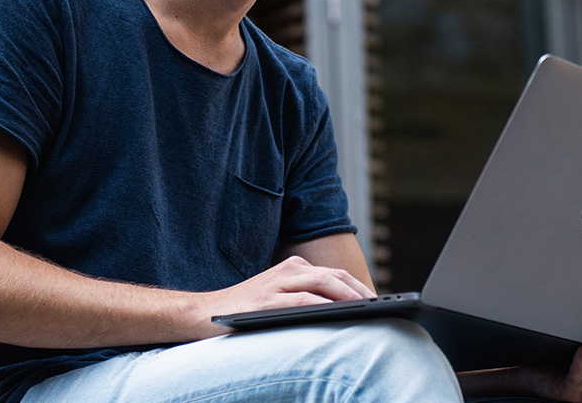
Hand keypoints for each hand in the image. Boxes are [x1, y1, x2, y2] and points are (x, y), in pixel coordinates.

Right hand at [200, 256, 374, 334]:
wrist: (202, 313)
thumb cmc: (244, 310)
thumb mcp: (277, 297)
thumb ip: (303, 297)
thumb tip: (342, 312)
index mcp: (293, 268)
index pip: (334, 274)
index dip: (358, 287)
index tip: (377, 301)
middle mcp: (287, 271)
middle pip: (334, 276)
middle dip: (360, 291)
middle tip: (380, 306)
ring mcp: (275, 284)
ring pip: (322, 283)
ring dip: (347, 295)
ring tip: (366, 309)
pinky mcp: (266, 301)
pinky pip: (301, 300)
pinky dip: (323, 305)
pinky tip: (336, 313)